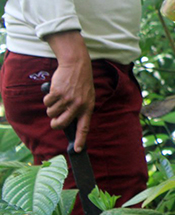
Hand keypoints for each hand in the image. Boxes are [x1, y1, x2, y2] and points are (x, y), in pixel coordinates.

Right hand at [43, 31, 94, 151]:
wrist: (77, 65)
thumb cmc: (81, 82)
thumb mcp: (87, 96)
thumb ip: (80, 109)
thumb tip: (69, 124)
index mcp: (87, 107)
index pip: (84, 127)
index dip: (81, 140)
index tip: (78, 150)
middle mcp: (78, 105)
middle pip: (60, 124)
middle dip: (55, 123)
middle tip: (55, 118)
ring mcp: (67, 99)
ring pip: (51, 113)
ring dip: (51, 106)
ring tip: (59, 97)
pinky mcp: (58, 93)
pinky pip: (47, 102)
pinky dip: (48, 98)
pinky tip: (56, 90)